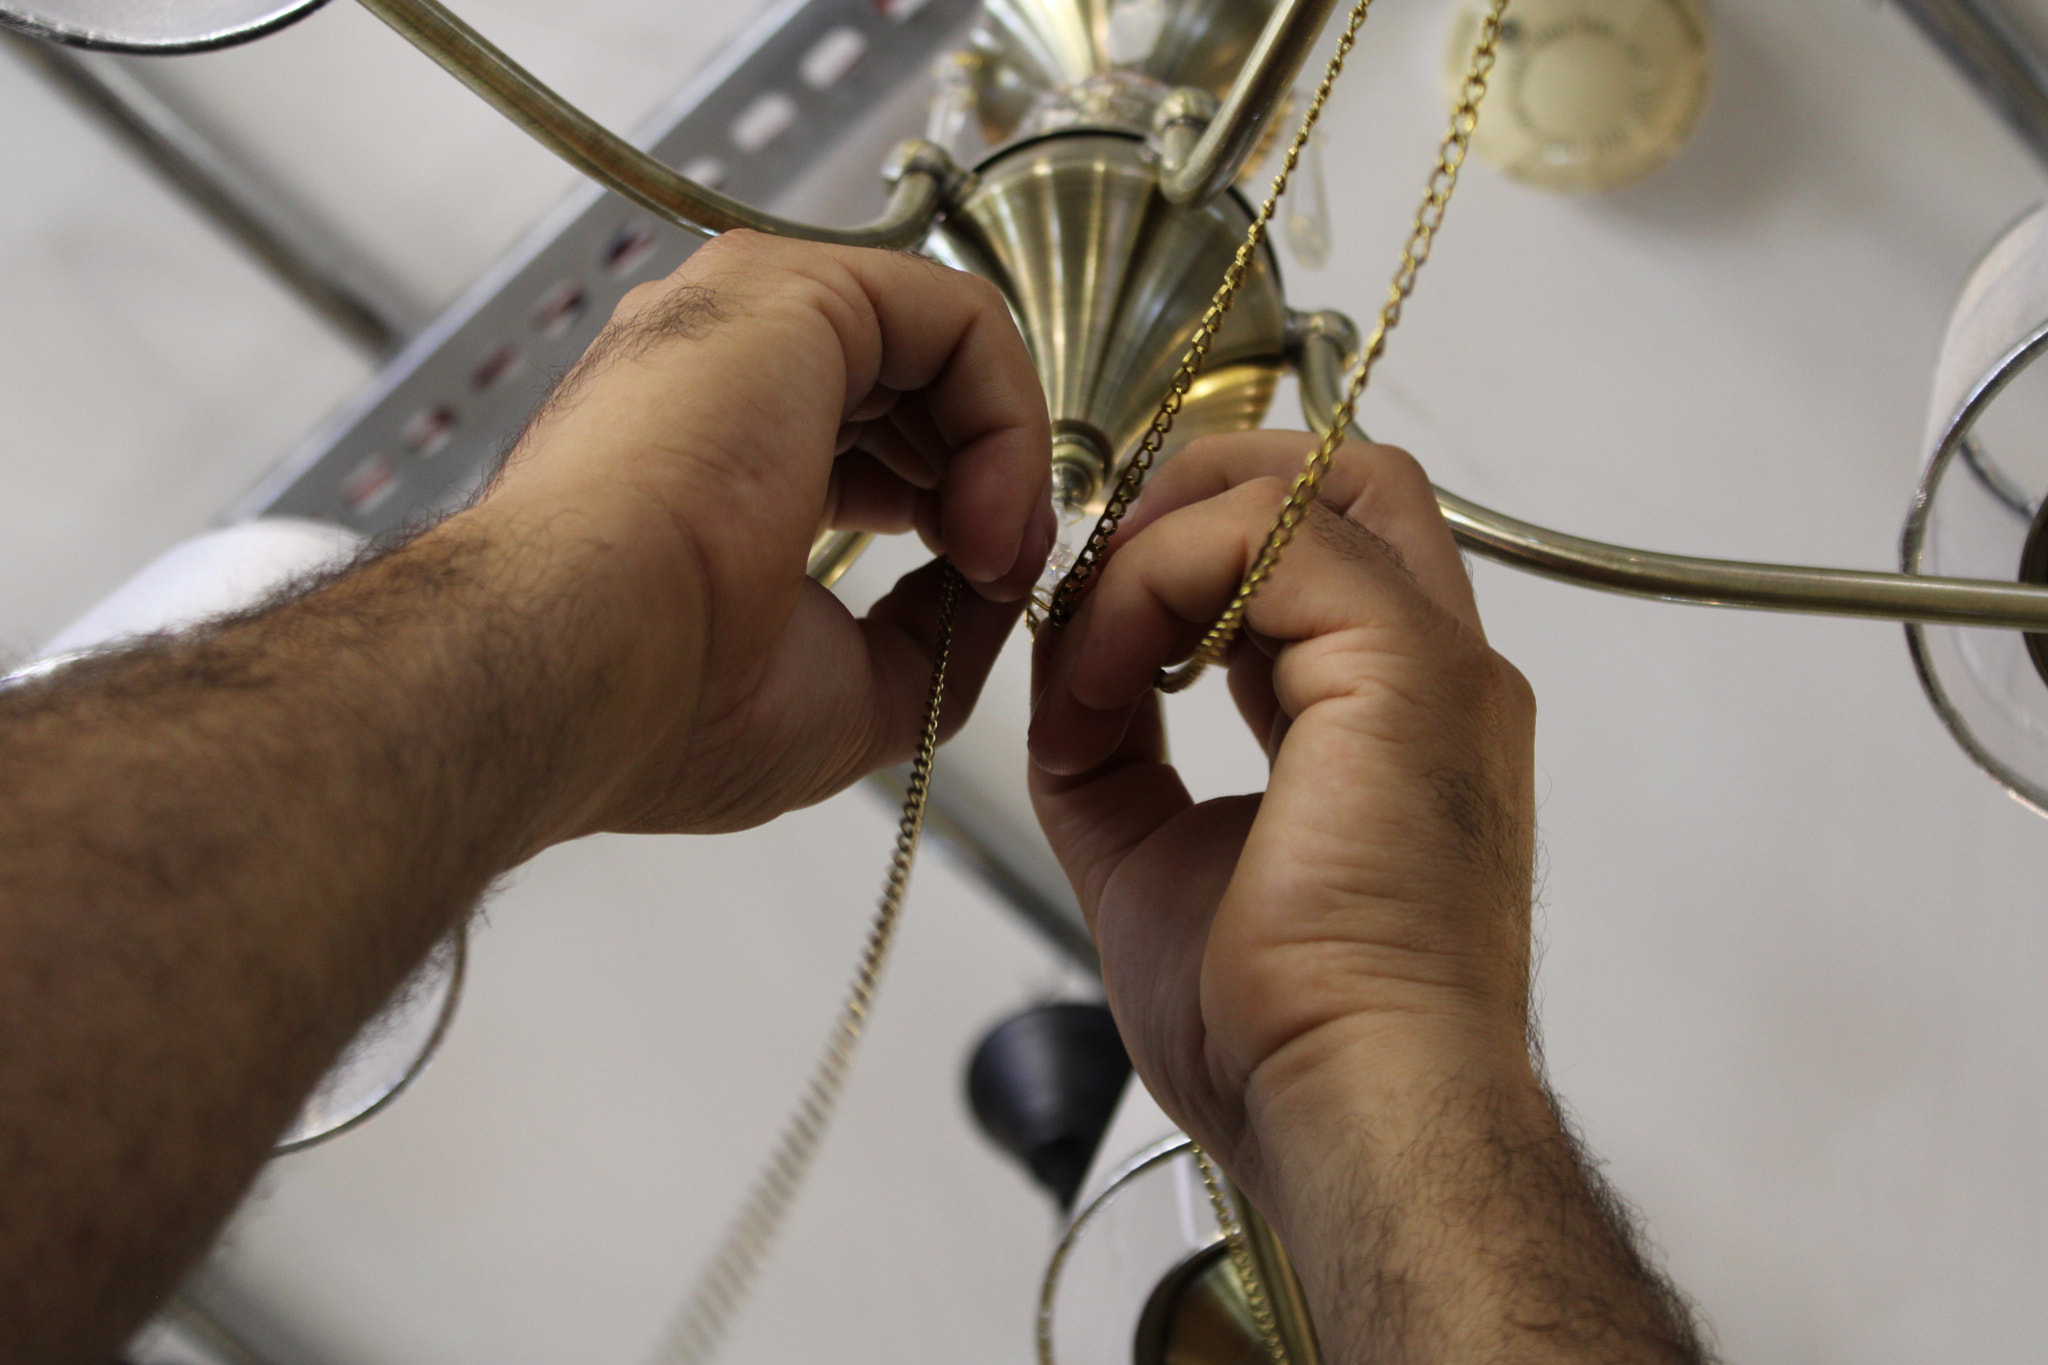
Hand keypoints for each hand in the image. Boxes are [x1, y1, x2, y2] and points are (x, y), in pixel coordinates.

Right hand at [471, 232, 1054, 836]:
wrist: (580, 673)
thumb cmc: (663, 703)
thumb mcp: (845, 691)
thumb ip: (931, 633)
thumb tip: (997, 586)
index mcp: (716, 447)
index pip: (875, 441)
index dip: (955, 508)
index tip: (982, 592)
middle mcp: (729, 367)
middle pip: (916, 383)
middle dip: (989, 477)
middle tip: (1002, 575)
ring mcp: (752, 316)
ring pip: (945, 342)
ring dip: (1005, 454)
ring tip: (992, 559)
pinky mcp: (794, 294)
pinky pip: (958, 319)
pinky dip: (1008, 416)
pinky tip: (986, 514)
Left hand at [1029, 431, 1537, 1190]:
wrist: (1342, 1105)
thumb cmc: (1277, 1028)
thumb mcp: (1150, 856)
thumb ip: (1116, 754)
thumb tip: (1068, 682)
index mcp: (1392, 722)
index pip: (1313, 561)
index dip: (1190, 557)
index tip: (1089, 627)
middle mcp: (1434, 676)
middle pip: (1342, 484)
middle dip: (1201, 494)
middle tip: (1100, 570)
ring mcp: (1436, 664)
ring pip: (1309, 488)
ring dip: (1165, 539)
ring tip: (1088, 641)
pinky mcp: (1404, 666)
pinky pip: (1271, 540)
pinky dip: (1160, 577)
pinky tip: (1104, 667)